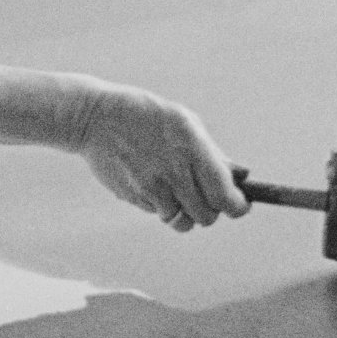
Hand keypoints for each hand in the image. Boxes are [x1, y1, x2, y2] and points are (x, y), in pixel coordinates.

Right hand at [70, 84, 249, 231]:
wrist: (94, 117)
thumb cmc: (146, 115)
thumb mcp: (184, 122)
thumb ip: (213, 153)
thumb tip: (242, 176)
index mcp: (192, 147)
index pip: (224, 196)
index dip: (237, 207)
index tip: (239, 205)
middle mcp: (174, 170)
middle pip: (207, 216)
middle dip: (211, 210)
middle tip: (205, 196)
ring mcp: (152, 186)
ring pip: (182, 222)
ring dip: (186, 213)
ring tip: (178, 191)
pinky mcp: (134, 197)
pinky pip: (158, 214)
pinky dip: (161, 206)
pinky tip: (152, 182)